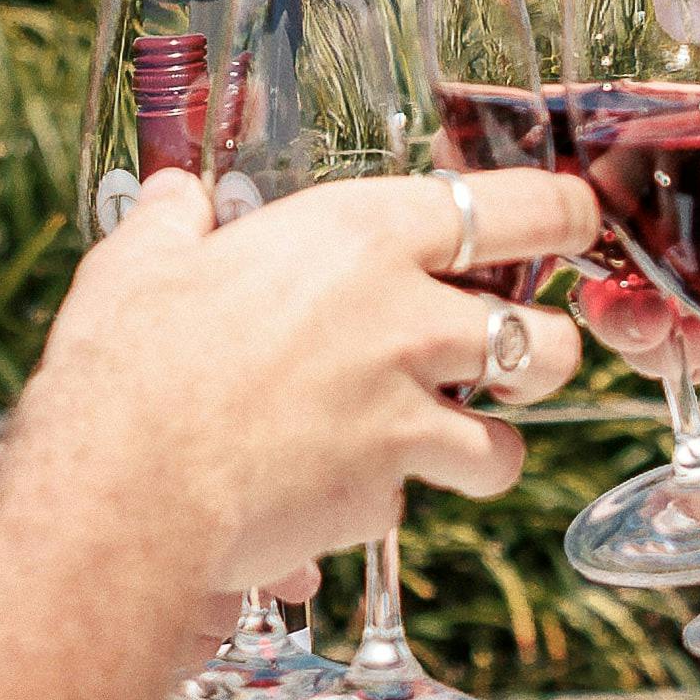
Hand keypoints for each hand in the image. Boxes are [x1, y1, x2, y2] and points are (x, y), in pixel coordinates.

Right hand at [19, 167, 581, 590]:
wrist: (125, 488)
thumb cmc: (129, 362)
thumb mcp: (142, 263)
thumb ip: (176, 222)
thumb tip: (175, 197)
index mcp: (365, 236)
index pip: (523, 209)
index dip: (567, 216)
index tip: (575, 223)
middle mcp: (409, 323)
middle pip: (550, 341)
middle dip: (545, 352)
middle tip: (510, 354)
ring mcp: (406, 420)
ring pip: (511, 446)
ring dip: (488, 447)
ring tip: (449, 442)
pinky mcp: (382, 499)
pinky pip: (414, 503)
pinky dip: (387, 500)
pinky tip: (334, 490)